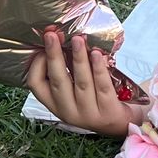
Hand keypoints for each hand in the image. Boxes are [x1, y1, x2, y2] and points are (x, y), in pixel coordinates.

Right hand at [25, 30, 143, 138]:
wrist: (121, 122)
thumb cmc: (94, 99)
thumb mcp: (74, 90)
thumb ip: (67, 71)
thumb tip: (60, 38)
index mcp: (55, 104)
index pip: (36, 84)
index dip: (37, 64)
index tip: (43, 46)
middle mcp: (68, 111)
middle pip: (58, 81)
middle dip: (54, 55)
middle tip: (52, 35)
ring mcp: (88, 114)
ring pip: (81, 83)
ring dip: (78, 58)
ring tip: (77, 39)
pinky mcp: (108, 112)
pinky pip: (102, 87)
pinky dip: (99, 69)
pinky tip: (97, 54)